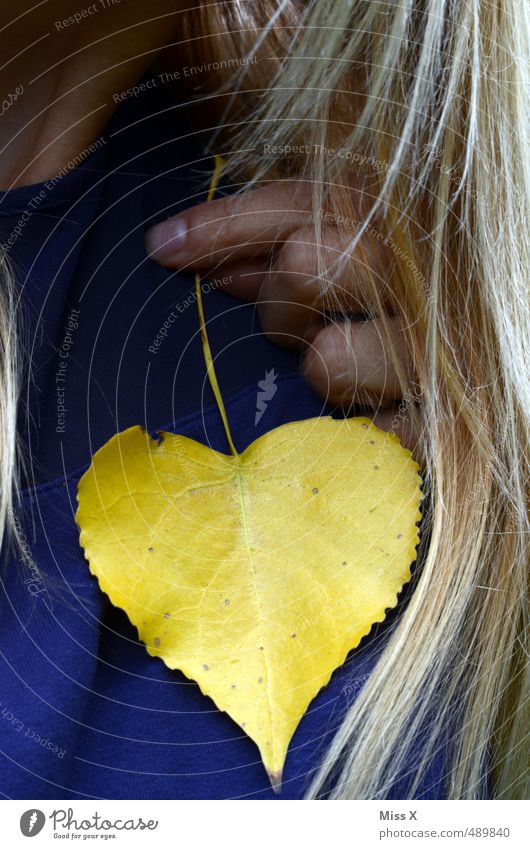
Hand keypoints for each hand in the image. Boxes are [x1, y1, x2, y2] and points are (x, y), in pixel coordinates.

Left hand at [145, 179, 419, 454]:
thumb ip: (282, 240)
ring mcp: (439, 357)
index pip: (302, 205)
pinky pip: (367, 432)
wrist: (492, 386)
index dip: (227, 223)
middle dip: (279, 301)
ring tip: (344, 373)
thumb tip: (195, 255)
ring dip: (321, 368)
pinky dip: (356, 430)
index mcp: (408, 225)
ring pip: (327, 360)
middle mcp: (428, 280)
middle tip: (292, 323)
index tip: (165, 246)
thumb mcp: (352, 254)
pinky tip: (371, 417)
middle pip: (306, 267)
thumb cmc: (403, 314)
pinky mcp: (444, 428)